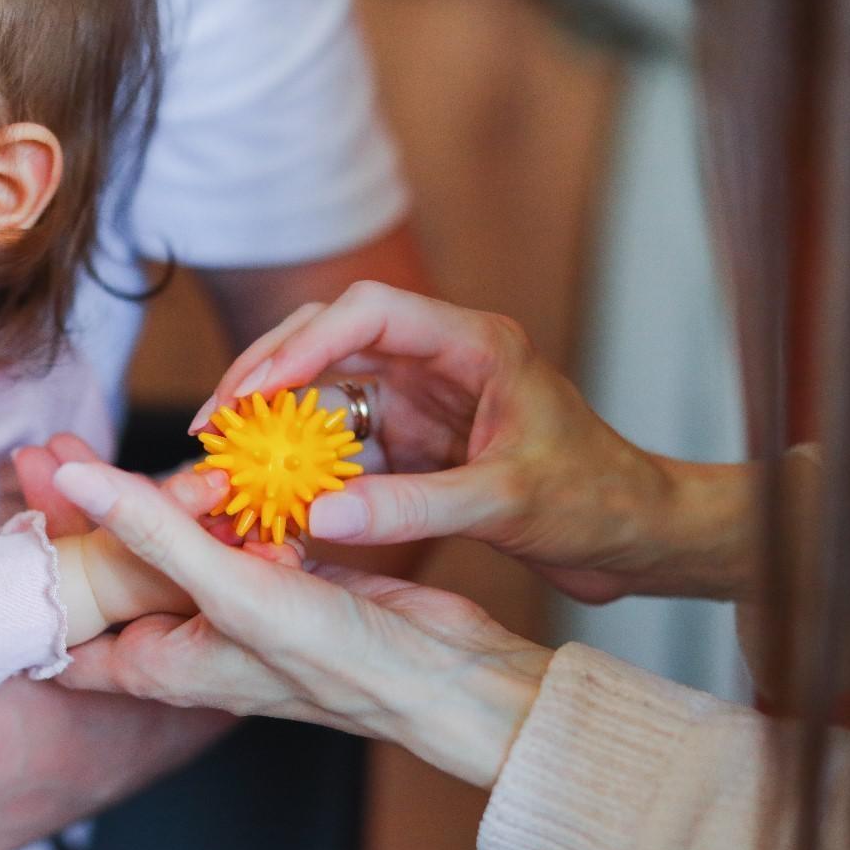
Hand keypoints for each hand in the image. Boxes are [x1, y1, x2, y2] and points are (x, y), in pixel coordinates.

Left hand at [53, 460, 553, 788]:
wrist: (445, 679)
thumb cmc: (340, 660)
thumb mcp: (234, 591)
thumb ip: (153, 533)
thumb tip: (72, 478)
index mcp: (155, 664)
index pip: (61, 627)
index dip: (27, 571)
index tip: (4, 508)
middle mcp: (184, 642)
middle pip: (106, 572)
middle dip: (73, 511)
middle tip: (42, 446)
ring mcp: (230, 612)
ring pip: (164, 546)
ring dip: (138, 495)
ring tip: (84, 442)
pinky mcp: (273, 585)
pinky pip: (224, 536)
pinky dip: (209, 502)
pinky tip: (199, 466)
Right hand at [190, 282, 755, 603]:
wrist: (634, 537)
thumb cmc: (595, 502)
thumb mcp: (506, 504)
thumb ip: (414, 508)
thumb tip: (320, 514)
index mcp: (474, 343)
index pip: (369, 312)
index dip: (301, 346)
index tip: (251, 394)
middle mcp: (441, 359)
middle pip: (332, 336)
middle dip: (268, 372)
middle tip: (215, 423)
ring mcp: (425, 397)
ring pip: (328, 383)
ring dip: (277, 413)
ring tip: (227, 453)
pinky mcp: (416, 437)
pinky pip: (343, 434)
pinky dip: (303, 455)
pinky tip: (271, 484)